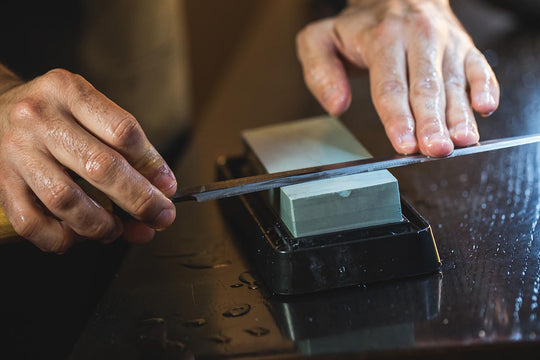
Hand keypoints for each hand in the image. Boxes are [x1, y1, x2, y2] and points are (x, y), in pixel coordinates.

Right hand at [0, 68, 176, 252]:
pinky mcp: (0, 183)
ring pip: (65, 200)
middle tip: (161, 217)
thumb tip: (162, 187)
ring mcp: (16, 152)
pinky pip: (32, 222)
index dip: (152, 165)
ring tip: (118, 229)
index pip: (122, 131)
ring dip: (101, 224)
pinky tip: (79, 236)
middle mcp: (39, 118)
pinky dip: (62, 238)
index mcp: (68, 91)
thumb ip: (124, 143)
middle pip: (100, 167)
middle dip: (140, 200)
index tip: (168, 187)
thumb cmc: (54, 113)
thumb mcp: (87, 107)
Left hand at [296, 0, 498, 156]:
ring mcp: (444, 42)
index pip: (390, 85)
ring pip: (454, 83)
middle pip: (426, 88)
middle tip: (435, 150)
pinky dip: (486, 87)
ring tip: (461, 142)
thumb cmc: (359, 26)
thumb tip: (337, 106)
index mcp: (382, 38)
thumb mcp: (321, 39)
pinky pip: (479, 68)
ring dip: (459, 115)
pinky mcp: (464, 47)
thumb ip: (320, 72)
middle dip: (431, 123)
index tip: (403, 144)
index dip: (398, 118)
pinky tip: (485, 108)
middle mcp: (418, 37)